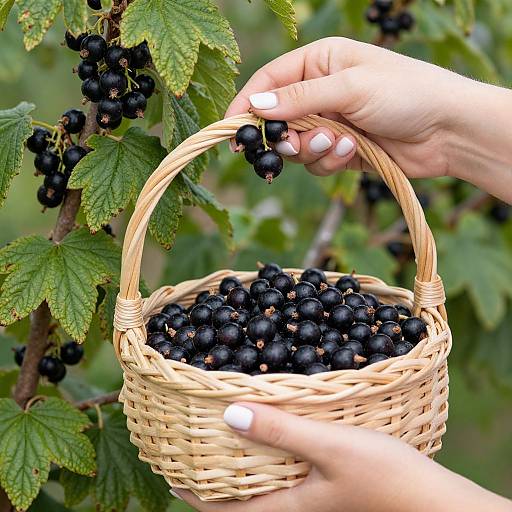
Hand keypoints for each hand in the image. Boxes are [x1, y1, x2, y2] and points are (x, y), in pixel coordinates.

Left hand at [173, 403, 510, 511]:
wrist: (433, 500)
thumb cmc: (385, 477)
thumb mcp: (330, 447)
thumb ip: (281, 430)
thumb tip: (228, 414)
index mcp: (284, 506)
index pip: (222, 507)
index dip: (191, 491)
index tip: (168, 469)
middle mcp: (292, 505)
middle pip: (237, 494)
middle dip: (209, 474)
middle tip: (190, 443)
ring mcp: (310, 497)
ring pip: (259, 481)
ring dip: (237, 462)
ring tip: (223, 432)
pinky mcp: (326, 483)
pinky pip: (283, 470)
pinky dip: (267, 451)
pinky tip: (274, 429)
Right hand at [226, 37, 511, 202]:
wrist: (447, 130)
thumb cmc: (405, 93)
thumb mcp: (349, 87)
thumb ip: (299, 98)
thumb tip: (254, 107)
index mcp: (320, 61)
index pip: (269, 82)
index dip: (247, 106)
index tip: (231, 130)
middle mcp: (320, 92)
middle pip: (278, 120)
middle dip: (286, 136)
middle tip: (295, 143)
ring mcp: (330, 122)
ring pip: (296, 147)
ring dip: (313, 150)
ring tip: (341, 142)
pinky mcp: (340, 149)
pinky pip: (316, 162)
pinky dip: (330, 161)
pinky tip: (354, 151)